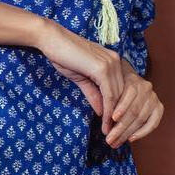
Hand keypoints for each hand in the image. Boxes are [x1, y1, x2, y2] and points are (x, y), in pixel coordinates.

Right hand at [36, 21, 163, 146]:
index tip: (113, 126)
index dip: (118, 109)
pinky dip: (108, 111)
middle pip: (123, 95)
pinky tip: (105, 123)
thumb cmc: (63, 56)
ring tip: (110, 133)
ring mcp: (111, 64)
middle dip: (119, 116)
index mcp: (112, 62)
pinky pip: (109, 95)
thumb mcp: (81, 78)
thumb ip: (94, 93)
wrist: (51, 40)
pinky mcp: (103, 69)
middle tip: (114, 134)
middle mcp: (116, 62)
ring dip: (114, 117)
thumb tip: (102, 112)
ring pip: (118, 97)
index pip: (121, 90)